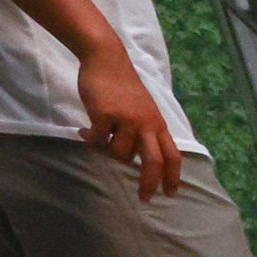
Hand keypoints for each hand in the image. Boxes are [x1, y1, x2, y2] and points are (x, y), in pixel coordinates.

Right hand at [77, 47, 179, 199]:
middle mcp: (146, 123)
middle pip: (154, 161)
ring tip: (96, 140)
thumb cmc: (122, 85)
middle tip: (144, 197)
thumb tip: (128, 157)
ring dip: (106, 151)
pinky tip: (84, 132)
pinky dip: (90, 141)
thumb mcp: (141, 109)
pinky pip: (98, 141)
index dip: (173, 177)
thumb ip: (140, 131)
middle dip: (149, 183)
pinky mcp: (106, 115)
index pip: (172, 155)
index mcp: (157, 123)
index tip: (170, 194)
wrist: (106, 58)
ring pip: (120, 154)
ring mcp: (127, 120)